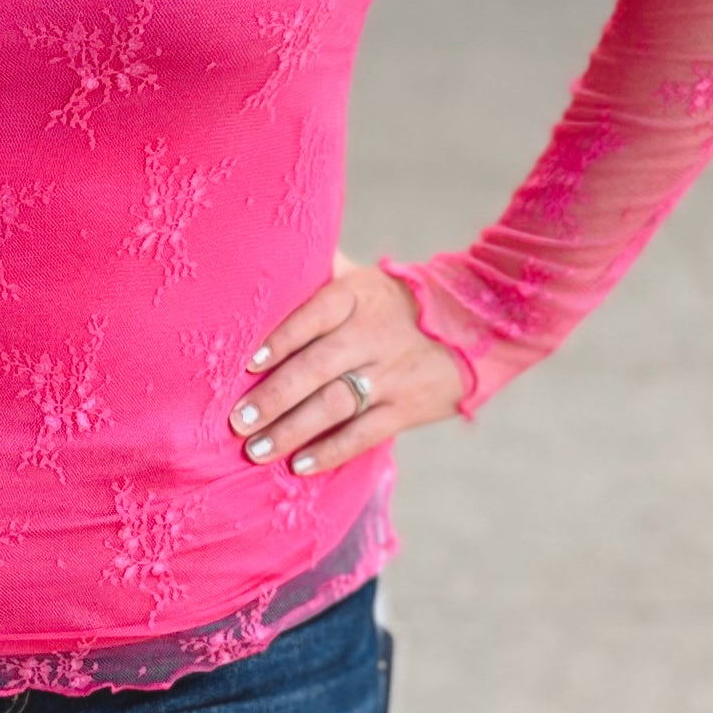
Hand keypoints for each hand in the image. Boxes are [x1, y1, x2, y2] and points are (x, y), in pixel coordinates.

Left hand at [229, 254, 464, 476]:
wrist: (474, 326)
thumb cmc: (396, 304)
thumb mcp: (365, 279)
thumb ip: (321, 270)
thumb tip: (270, 247)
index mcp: (358, 296)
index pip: (314, 314)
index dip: (281, 338)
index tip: (247, 363)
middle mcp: (373, 334)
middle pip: (317, 367)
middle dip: (275, 396)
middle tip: (237, 420)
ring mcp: (391, 373)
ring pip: (335, 404)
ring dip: (292, 430)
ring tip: (255, 449)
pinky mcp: (407, 408)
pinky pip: (364, 433)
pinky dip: (331, 451)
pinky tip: (299, 466)